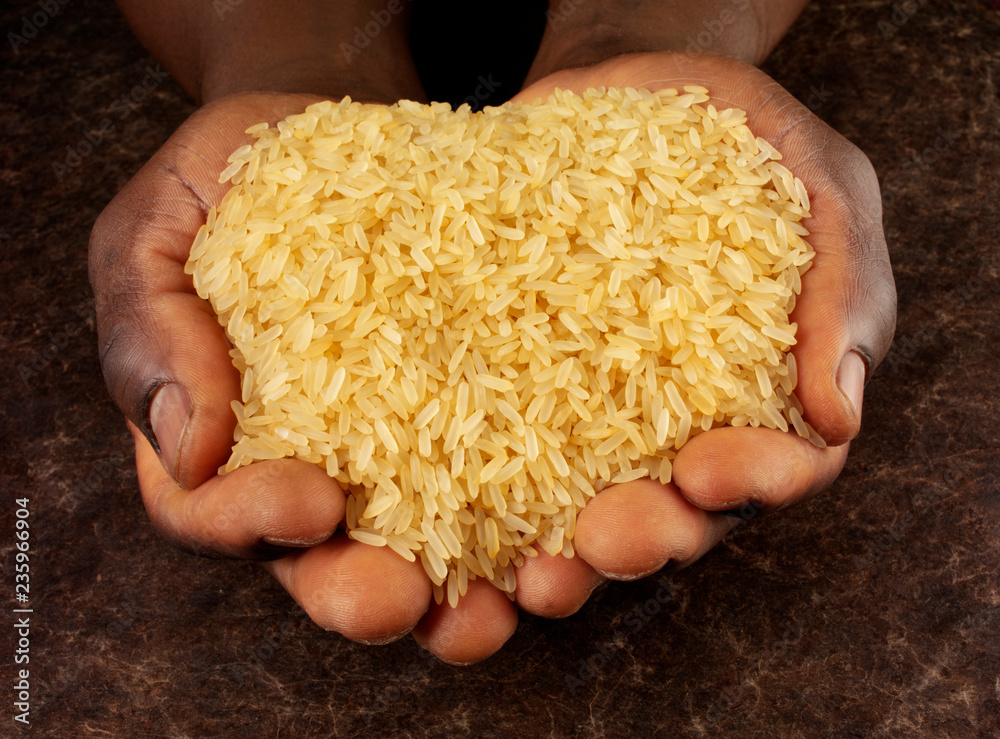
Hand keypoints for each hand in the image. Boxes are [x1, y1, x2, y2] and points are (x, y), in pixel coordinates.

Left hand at [506, 51, 895, 598]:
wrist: (631, 88)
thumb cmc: (744, 139)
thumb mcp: (819, 183)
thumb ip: (843, 285)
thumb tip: (839, 411)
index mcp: (764, 394)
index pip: (778, 469)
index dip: (752, 482)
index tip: (711, 470)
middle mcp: (677, 426)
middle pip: (674, 513)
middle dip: (644, 538)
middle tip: (606, 542)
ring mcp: (589, 410)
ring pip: (580, 506)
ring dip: (556, 549)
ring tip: (523, 572)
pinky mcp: (516, 378)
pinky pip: (490, 436)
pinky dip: (468, 476)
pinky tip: (434, 493)